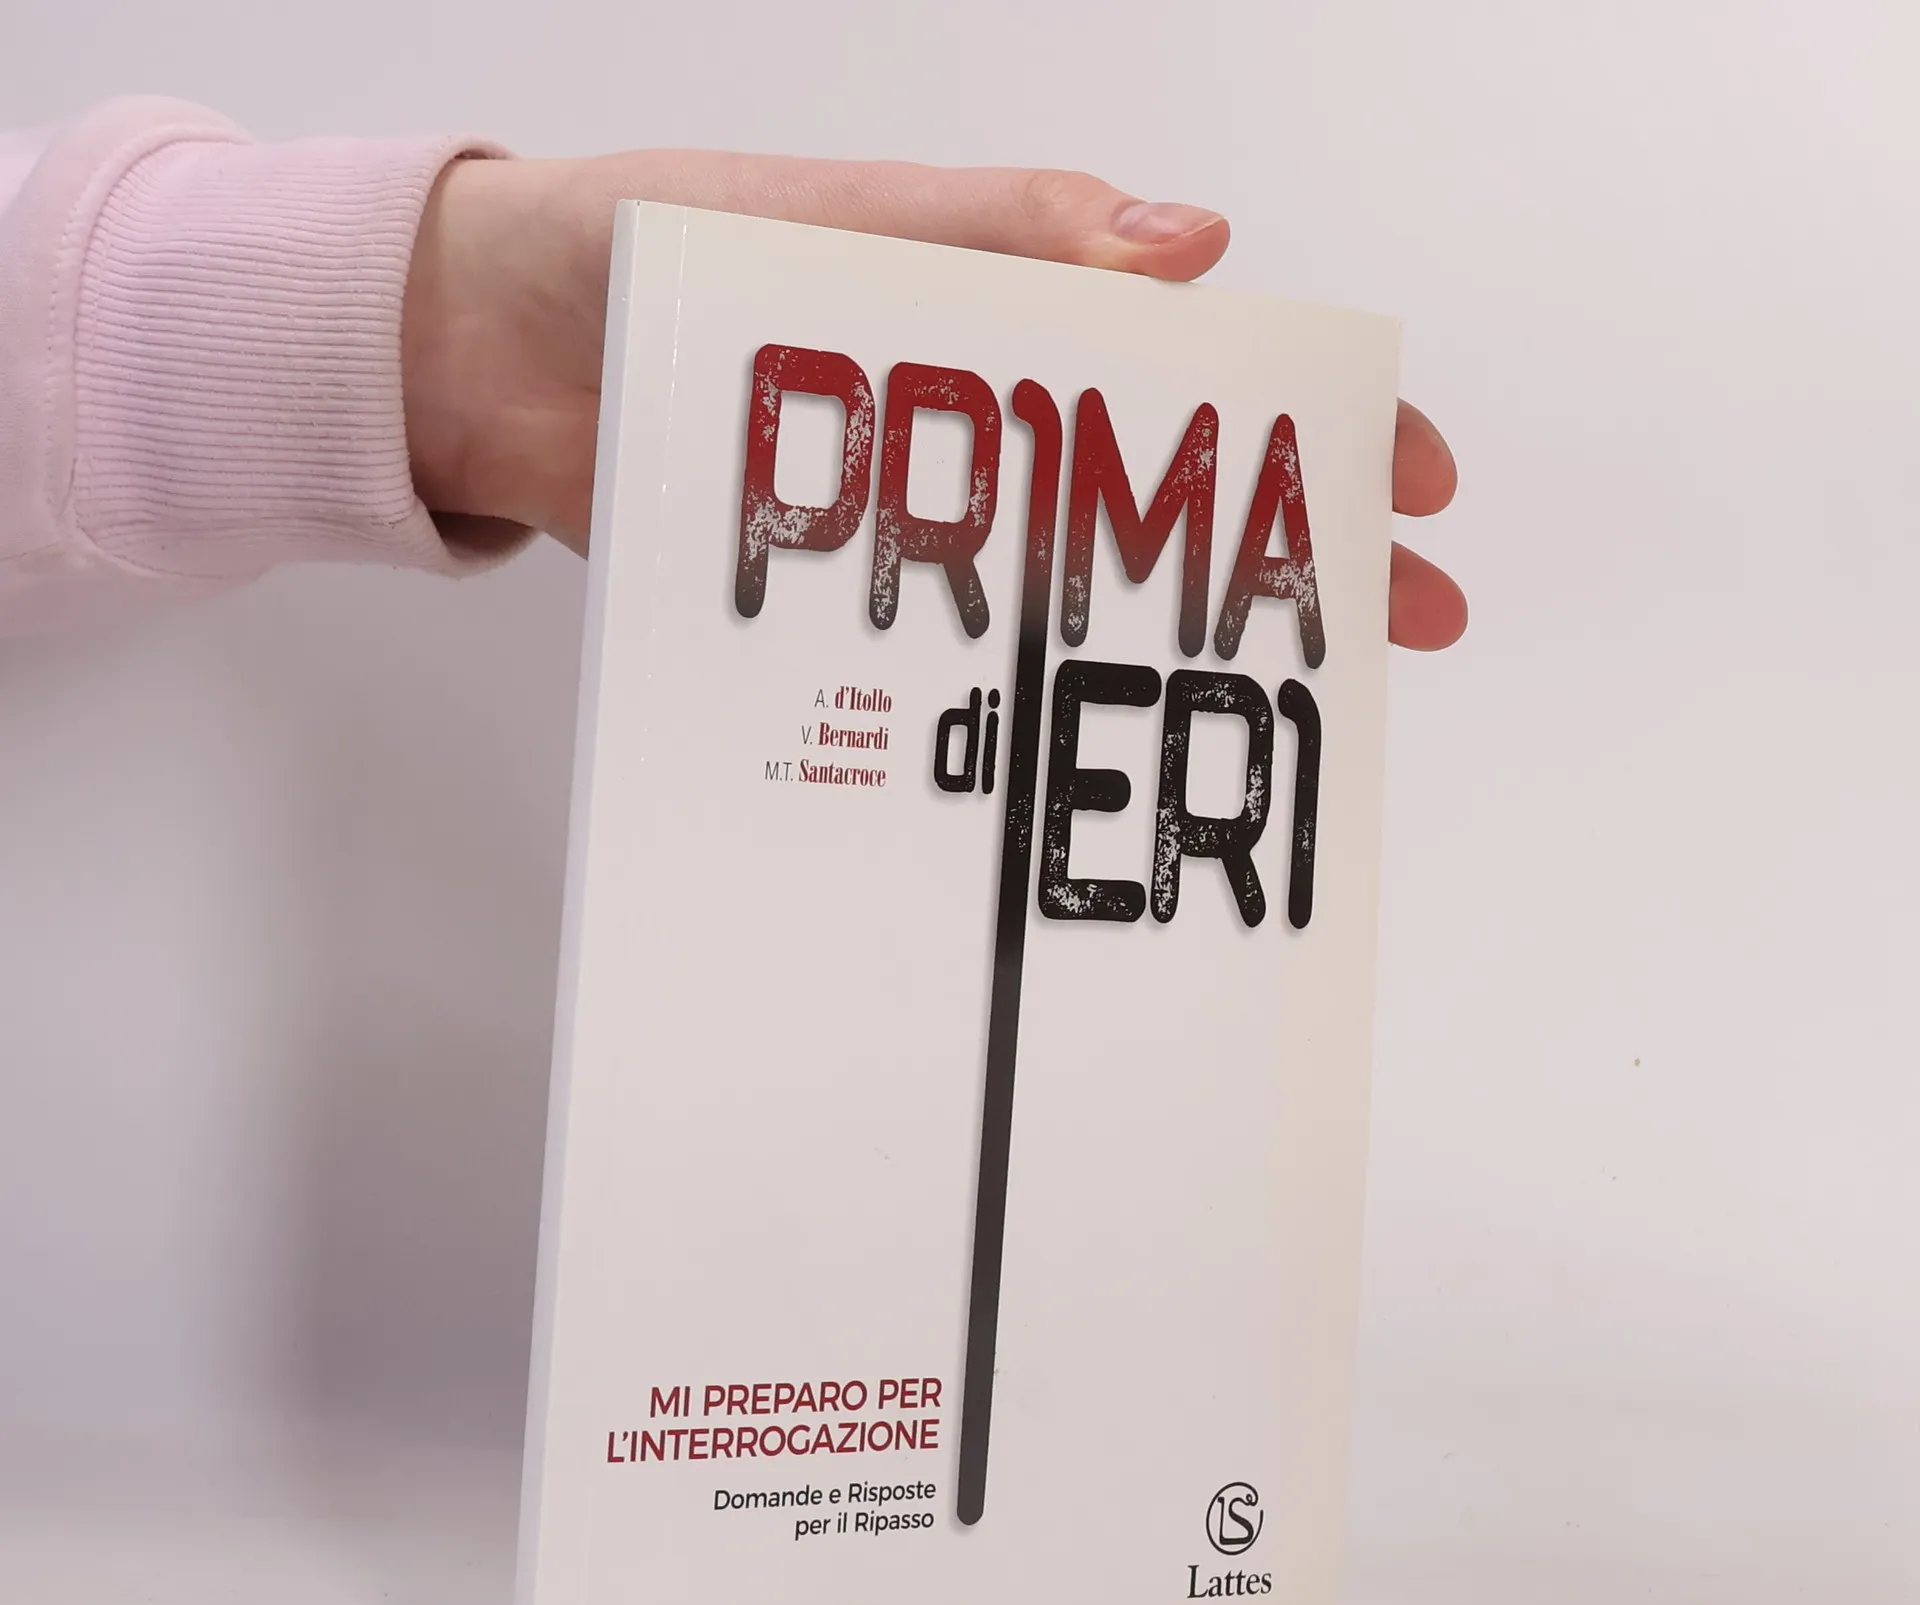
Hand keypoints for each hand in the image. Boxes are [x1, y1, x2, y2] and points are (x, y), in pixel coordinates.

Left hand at [402, 155, 1465, 649]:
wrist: (472, 354)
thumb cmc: (640, 247)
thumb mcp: (834, 215)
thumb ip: (996, 230)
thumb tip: (1188, 246)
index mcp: (995, 313)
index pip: (1195, 367)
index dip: (1312, 421)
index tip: (1409, 476)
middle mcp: (970, 427)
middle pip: (1163, 497)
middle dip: (1292, 551)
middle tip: (1401, 617)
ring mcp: (909, 523)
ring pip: (1072, 588)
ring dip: (1176, 641)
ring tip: (1272, 696)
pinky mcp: (831, 600)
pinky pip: (943, 652)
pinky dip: (1018, 692)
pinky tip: (1088, 734)